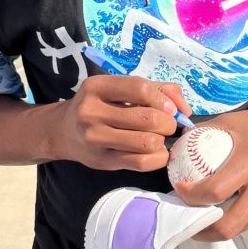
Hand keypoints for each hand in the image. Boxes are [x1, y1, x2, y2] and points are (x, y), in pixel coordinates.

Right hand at [53, 75, 189, 171]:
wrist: (63, 131)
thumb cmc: (100, 105)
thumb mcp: (119, 89)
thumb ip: (155, 89)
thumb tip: (184, 109)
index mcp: (97, 86)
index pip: (141, 89)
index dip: (163, 100)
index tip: (170, 109)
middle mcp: (91, 111)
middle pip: (148, 118)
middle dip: (168, 123)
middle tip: (167, 125)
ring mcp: (95, 138)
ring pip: (148, 142)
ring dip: (162, 141)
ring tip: (158, 137)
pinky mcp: (102, 161)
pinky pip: (142, 162)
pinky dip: (159, 158)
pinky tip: (156, 152)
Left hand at [172, 102, 247, 240]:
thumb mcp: (237, 120)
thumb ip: (208, 131)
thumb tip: (182, 142)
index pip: (214, 192)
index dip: (190, 196)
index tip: (179, 190)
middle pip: (228, 226)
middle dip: (202, 231)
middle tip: (188, 221)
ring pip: (242, 226)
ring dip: (221, 225)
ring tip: (206, 215)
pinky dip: (241, 215)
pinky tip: (233, 204)